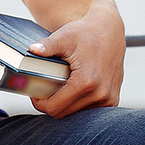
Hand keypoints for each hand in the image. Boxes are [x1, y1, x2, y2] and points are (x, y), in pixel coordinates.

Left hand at [27, 0, 124, 117]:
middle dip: (51, 103)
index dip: (40, 103)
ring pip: (76, 114)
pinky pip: (89, 111)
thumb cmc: (86, 33)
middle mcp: (100, 94)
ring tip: (59, 88)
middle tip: (44, 89)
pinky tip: (72, 91)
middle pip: (64, 113)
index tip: (35, 93)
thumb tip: (32, 49)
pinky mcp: (112, 99)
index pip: (55, 107)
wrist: (110, 30)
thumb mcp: (65, 36)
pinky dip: (78, 104)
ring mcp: (108, 99)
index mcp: (86, 82)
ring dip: (65, 105)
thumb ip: (48, 45)